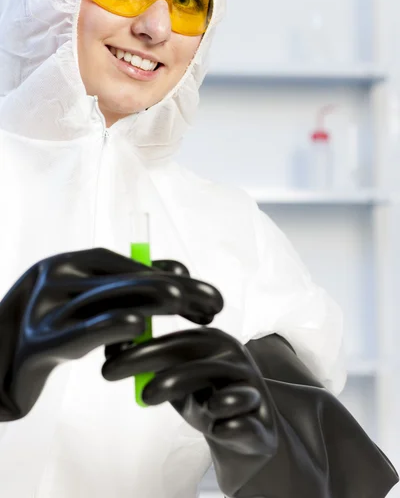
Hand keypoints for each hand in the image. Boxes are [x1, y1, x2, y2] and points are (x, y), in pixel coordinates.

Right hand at [0, 248, 222, 419]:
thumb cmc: (49, 330)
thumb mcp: (83, 301)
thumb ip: (123, 286)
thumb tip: (176, 272)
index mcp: (67, 262)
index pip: (126, 264)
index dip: (167, 273)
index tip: (201, 287)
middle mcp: (54, 276)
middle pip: (125, 279)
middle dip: (175, 288)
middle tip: (214, 301)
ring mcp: (44, 308)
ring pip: (109, 300)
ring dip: (155, 300)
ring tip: (192, 308)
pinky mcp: (38, 343)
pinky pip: (81, 332)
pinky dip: (111, 326)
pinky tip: (141, 326)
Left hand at [102, 327, 277, 496]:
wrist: (245, 432)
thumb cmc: (204, 397)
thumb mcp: (176, 377)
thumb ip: (151, 363)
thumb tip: (110, 347)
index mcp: (212, 343)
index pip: (177, 340)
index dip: (143, 348)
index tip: (108, 362)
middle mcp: (234, 360)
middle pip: (198, 360)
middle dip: (160, 369)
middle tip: (125, 383)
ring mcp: (251, 390)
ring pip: (228, 390)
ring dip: (194, 392)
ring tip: (154, 397)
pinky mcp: (261, 423)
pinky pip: (247, 423)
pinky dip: (232, 425)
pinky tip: (218, 427)